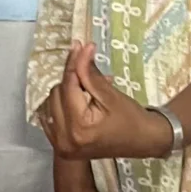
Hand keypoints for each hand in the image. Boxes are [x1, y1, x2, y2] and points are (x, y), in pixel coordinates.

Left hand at [43, 43, 171, 164]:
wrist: (141, 141)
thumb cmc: (131, 119)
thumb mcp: (111, 95)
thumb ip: (90, 73)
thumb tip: (80, 48)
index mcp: (79, 127)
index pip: (69, 86)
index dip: (75, 63)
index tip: (80, 45)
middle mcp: (64, 138)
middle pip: (57, 94)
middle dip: (72, 81)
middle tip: (91, 77)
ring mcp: (60, 144)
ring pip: (51, 103)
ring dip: (66, 92)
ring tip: (88, 92)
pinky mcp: (59, 145)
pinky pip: (49, 116)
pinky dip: (60, 105)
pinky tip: (76, 101)